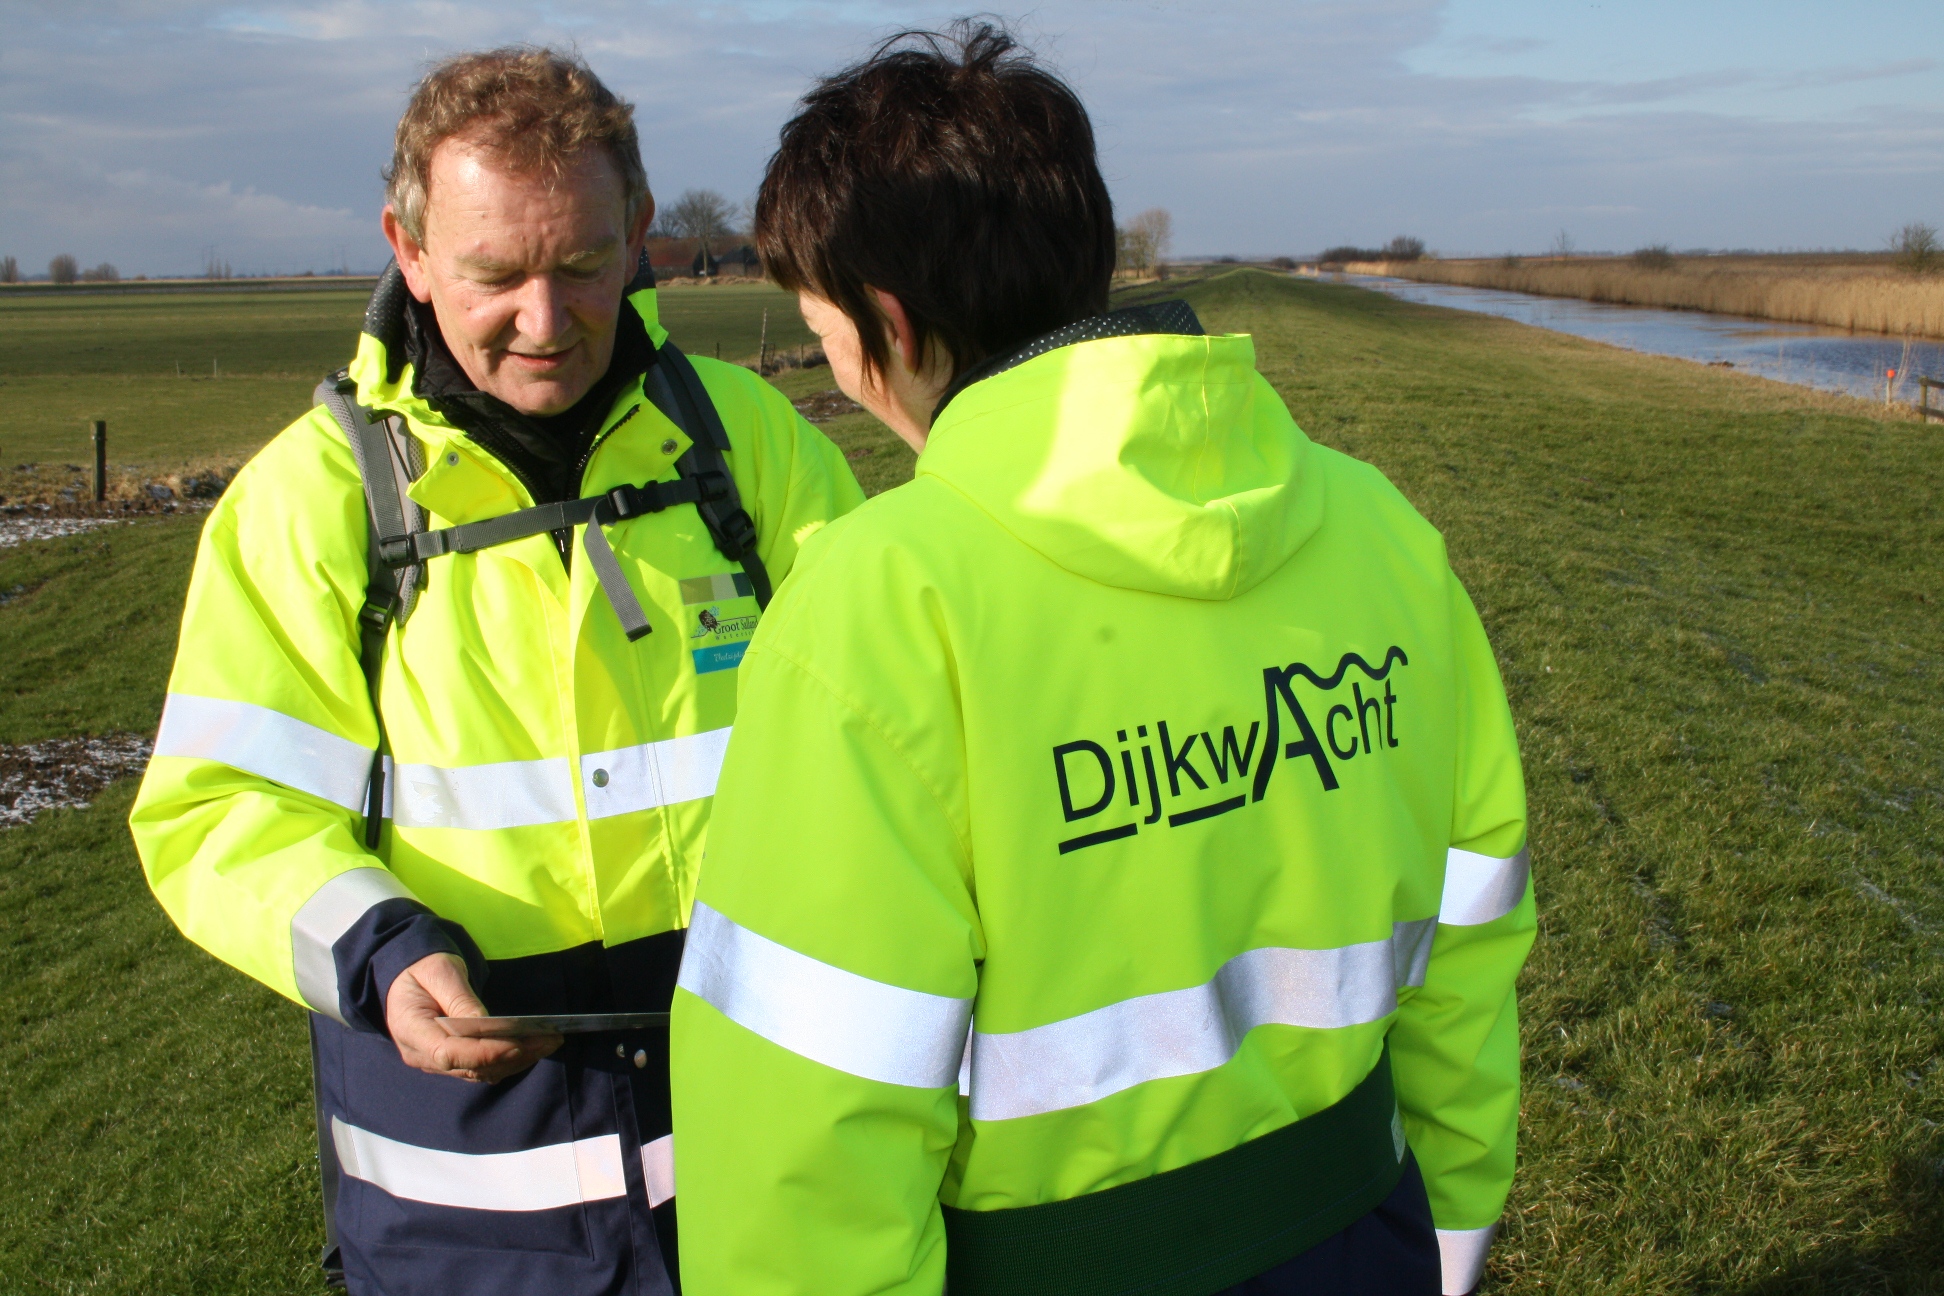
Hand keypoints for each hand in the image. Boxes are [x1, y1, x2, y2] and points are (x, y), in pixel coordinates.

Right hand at [385, 952, 562, 1083]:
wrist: (406, 974)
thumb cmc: (422, 967)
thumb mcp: (440, 971)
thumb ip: (460, 998)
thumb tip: (484, 1023)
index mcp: (411, 1029)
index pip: (448, 1054)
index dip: (484, 1053)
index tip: (518, 1044)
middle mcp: (420, 1054)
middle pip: (468, 1067)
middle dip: (512, 1057)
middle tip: (549, 1040)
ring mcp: (433, 1062)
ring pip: (477, 1072)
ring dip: (515, 1061)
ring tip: (549, 1043)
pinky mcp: (449, 1061)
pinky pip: (478, 1069)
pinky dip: (506, 1061)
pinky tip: (531, 1048)